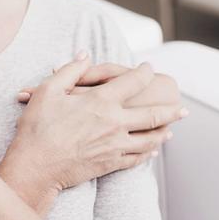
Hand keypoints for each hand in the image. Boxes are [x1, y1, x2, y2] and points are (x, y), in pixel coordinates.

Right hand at [0, 55, 186, 200]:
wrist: (36, 164)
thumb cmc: (38, 126)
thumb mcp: (48, 90)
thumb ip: (70, 70)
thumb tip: (85, 55)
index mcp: (100, 101)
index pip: (132, 81)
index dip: (144, 72)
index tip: (149, 67)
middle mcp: (114, 123)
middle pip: (152, 114)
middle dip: (170, 109)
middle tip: (182, 107)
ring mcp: (115, 145)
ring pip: (150, 139)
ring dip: (163, 132)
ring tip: (171, 129)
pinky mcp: (111, 163)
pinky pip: (137, 158)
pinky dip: (148, 153)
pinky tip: (152, 151)